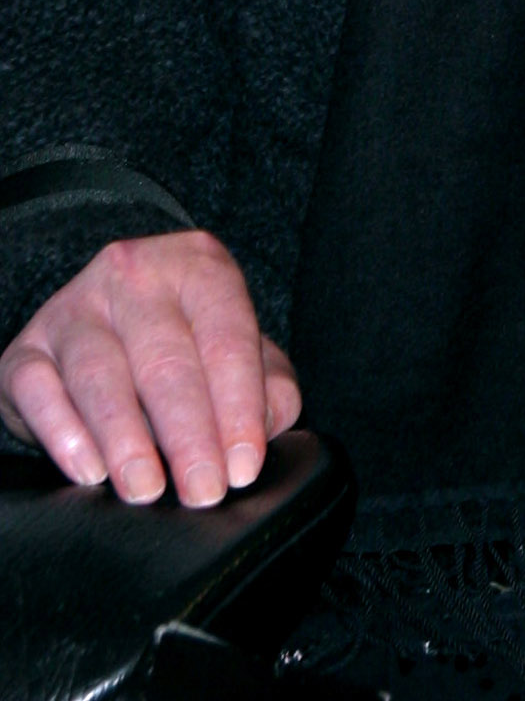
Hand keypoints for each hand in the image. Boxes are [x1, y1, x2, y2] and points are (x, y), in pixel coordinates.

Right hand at [0, 231, 300, 506]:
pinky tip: (89, 470)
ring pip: (99, 373)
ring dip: (125, 439)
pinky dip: (63, 431)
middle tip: (202, 491)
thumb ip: (267, 385)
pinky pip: (38, 388)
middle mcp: (134, 274)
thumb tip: (268, 426)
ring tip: (146, 489)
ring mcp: (73, 308)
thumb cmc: (185, 344)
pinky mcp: (25, 349)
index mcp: (199, 265)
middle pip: (165, 359)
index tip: (242, 466)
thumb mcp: (235, 349)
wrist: (102, 323)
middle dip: (188, 433)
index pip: (226, 335)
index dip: (239, 405)